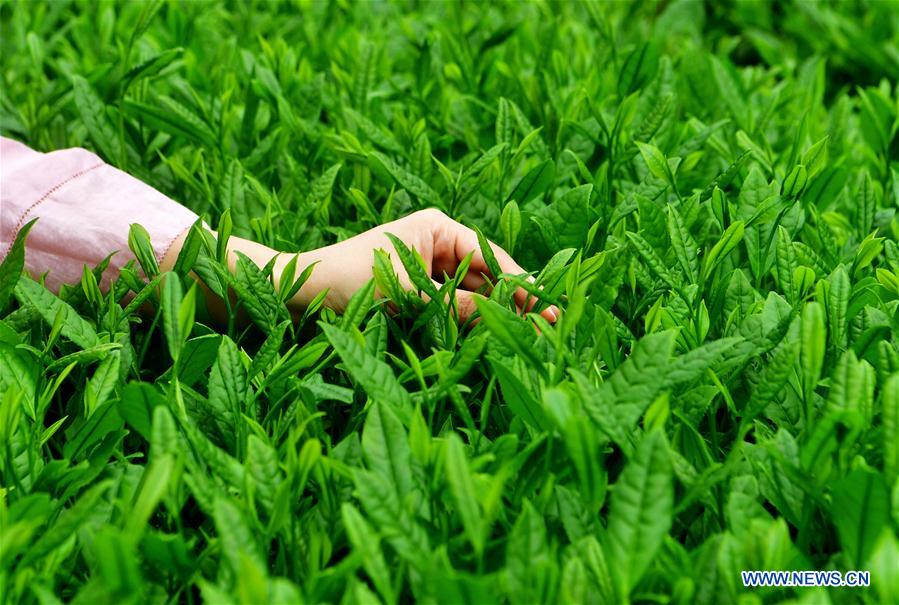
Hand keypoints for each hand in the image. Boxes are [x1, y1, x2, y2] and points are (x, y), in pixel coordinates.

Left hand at [284, 209, 558, 322]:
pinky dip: (466, 323)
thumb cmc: (347, 278)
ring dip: (491, 316)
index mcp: (437, 228)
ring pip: (471, 295)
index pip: (491, 256)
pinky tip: (488, 340)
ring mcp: (427, 269)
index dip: (521, 285)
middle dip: (512, 302)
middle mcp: (436, 244)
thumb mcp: (407, 294)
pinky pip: (451, 308)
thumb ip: (458, 307)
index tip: (550, 309)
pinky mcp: (416, 293)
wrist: (296, 294)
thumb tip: (508, 321)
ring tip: (526, 340)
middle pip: (486, 275)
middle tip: (548, 331)